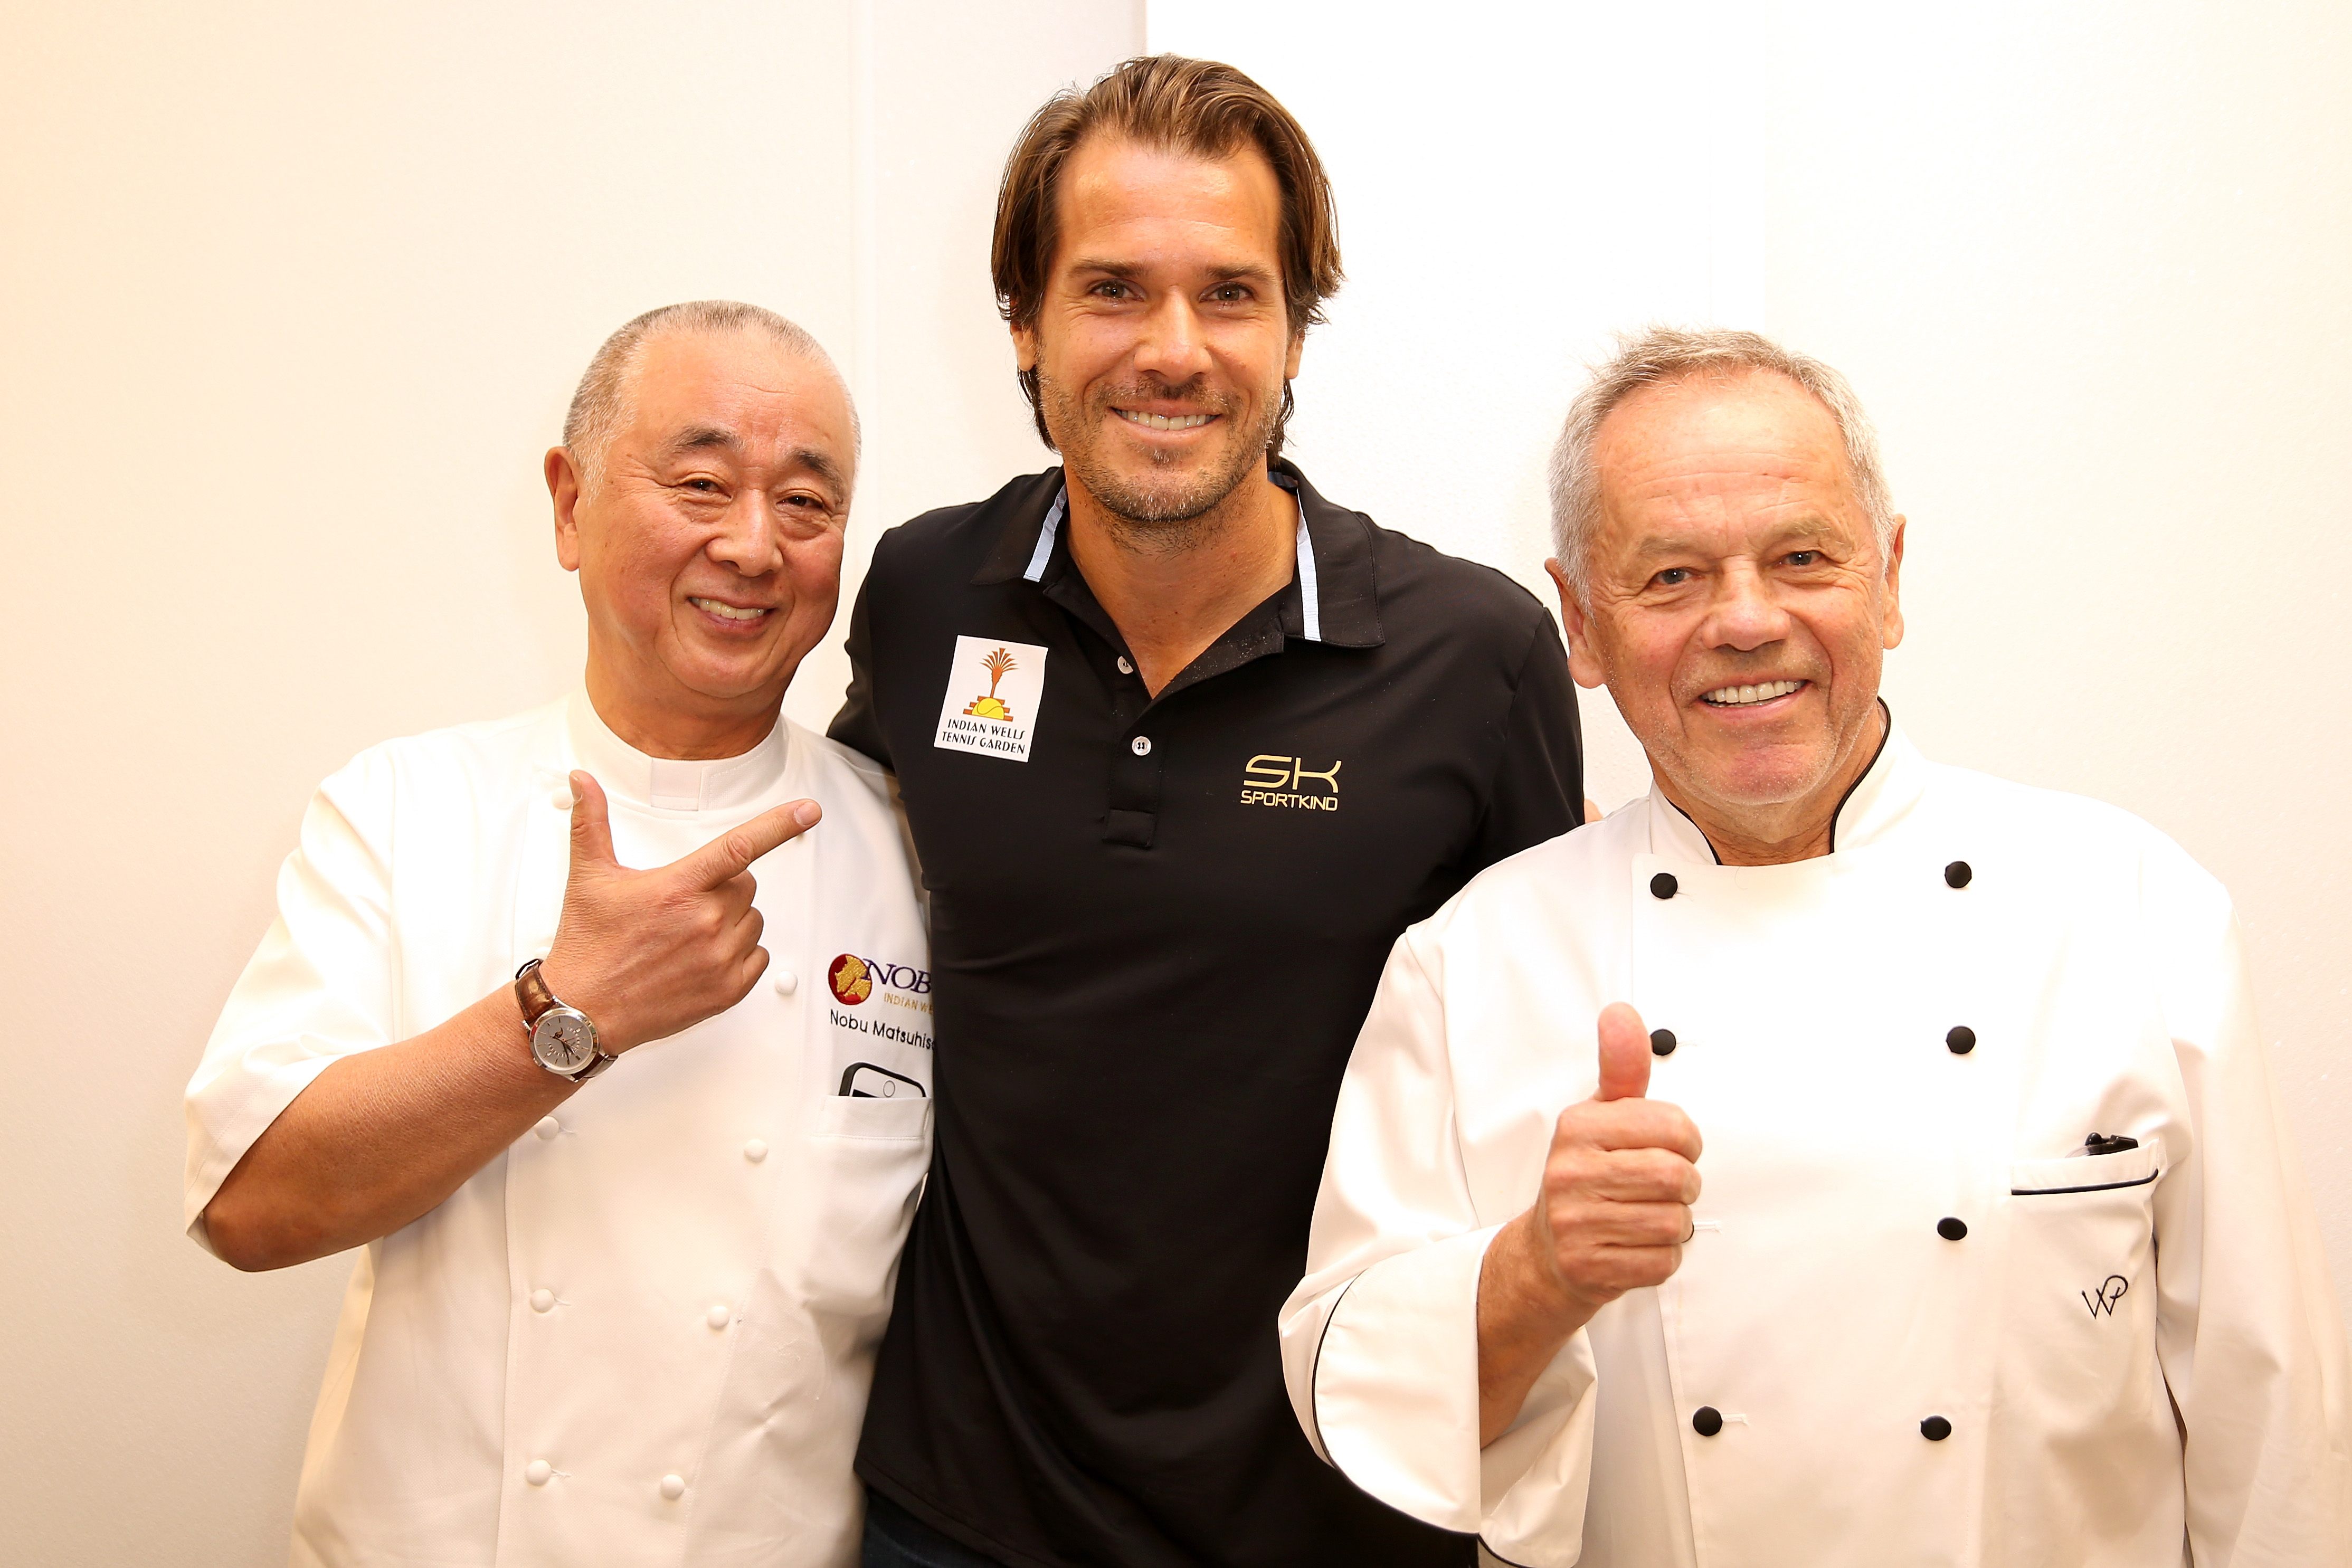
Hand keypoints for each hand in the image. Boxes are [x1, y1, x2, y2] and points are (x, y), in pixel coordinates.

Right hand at [537, 771, 819, 1052]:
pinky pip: (759, 957)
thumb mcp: (589, 877)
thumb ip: (591, 822)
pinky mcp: (727, 990)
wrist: (583, 1011)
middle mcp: (704, 922)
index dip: (778, 825)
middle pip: (745, 885)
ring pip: (754, 920)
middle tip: (684, 905)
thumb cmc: (588, 947)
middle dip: (722, 888)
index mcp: (677, 889)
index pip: (739, 847)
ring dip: (732, 921)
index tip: (808, 811)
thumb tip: (582, 782)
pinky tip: (705, 956)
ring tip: (688, 934)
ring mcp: (719, 958)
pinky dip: (741, 953)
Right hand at [1523, 1001, 1702, 1316]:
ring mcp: (1576, 1221)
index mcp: (1579, 1127)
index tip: (1667, 1148)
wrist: (1547, 1252)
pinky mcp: (1588, 1266)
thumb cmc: (1585, 1175)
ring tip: (1644, 1215)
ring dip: (1672, 1223)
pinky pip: (1662, 1261)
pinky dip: (1660, 1257)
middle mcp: (1570, 1171)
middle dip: (1683, 1186)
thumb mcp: (1600, 1115)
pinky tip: (1634, 1244)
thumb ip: (1621, 1068)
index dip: (1686, 1142)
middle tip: (1661, 1188)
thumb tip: (1621, 1014)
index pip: (1675, 1128)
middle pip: (1678, 1177)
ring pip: (1673, 1222)